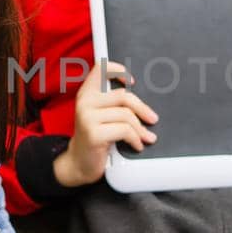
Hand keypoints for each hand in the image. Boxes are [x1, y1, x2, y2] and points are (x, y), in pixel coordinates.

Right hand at [53, 61, 159, 187]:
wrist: (79, 163)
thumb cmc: (94, 139)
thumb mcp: (100, 116)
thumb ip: (112, 103)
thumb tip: (141, 101)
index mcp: (86, 93)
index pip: (101, 69)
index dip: (118, 70)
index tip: (131, 82)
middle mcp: (85, 102)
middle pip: (123, 96)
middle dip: (143, 109)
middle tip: (152, 119)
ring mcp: (87, 117)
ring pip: (126, 115)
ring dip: (141, 129)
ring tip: (145, 137)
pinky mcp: (93, 133)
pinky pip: (124, 131)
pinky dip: (136, 139)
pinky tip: (137, 144)